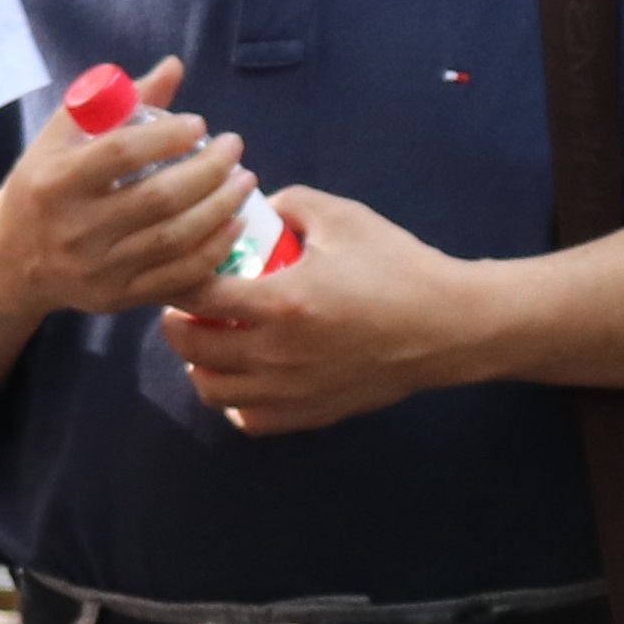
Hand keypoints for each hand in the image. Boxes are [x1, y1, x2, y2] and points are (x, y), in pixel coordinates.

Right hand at [0, 60, 248, 324]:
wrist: (13, 259)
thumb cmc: (45, 183)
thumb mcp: (64, 137)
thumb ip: (118, 101)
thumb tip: (174, 68)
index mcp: (57, 180)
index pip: (120, 154)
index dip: (167, 136)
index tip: (199, 124)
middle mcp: (75, 228)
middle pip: (158, 199)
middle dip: (209, 171)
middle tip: (235, 148)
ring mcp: (98, 268)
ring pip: (174, 240)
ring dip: (221, 208)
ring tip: (245, 180)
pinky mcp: (117, 297)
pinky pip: (177, 277)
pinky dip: (214, 250)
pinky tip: (234, 224)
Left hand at [161, 187, 474, 436]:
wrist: (447, 326)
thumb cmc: (398, 267)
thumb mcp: (343, 217)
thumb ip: (290, 203)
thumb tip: (254, 209)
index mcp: (282, 301)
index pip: (198, 295)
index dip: (176, 279)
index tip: (178, 268)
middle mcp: (278, 354)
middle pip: (193, 349)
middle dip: (176, 324)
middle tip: (182, 306)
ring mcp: (292, 391)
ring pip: (213, 392)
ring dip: (200, 366)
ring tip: (209, 342)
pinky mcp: (310, 413)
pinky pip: (249, 419)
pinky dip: (235, 400)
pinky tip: (245, 376)